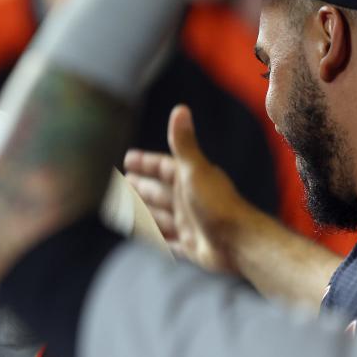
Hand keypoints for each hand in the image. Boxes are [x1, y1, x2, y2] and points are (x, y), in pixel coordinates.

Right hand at [124, 105, 245, 272]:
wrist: (238, 244)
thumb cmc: (217, 204)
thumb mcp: (195, 170)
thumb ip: (184, 143)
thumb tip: (180, 109)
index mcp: (189, 180)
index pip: (163, 167)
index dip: (146, 163)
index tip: (127, 158)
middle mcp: (189, 201)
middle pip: (158, 192)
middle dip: (139, 187)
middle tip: (119, 184)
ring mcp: (189, 224)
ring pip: (158, 216)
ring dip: (142, 212)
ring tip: (122, 211)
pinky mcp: (190, 246)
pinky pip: (167, 242)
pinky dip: (156, 238)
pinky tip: (147, 238)